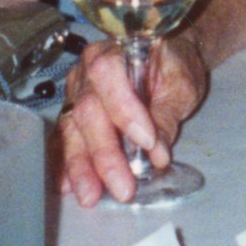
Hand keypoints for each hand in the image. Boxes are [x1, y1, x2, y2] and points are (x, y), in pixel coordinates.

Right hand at [58, 34, 207, 206]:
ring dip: (81, 165)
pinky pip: (64, 138)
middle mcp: (87, 69)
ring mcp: (76, 91)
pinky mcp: (72, 112)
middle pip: (88, 110)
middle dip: (104, 153)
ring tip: (90, 195)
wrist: (164, 57)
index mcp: (115, 49)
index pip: (109, 75)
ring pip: (72, 128)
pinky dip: (65, 163)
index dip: (124, 110)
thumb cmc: (174, 65)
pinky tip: (67, 185)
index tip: (147, 143)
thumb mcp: (181, 84)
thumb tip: (157, 154)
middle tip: (123, 187)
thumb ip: (166, 115)